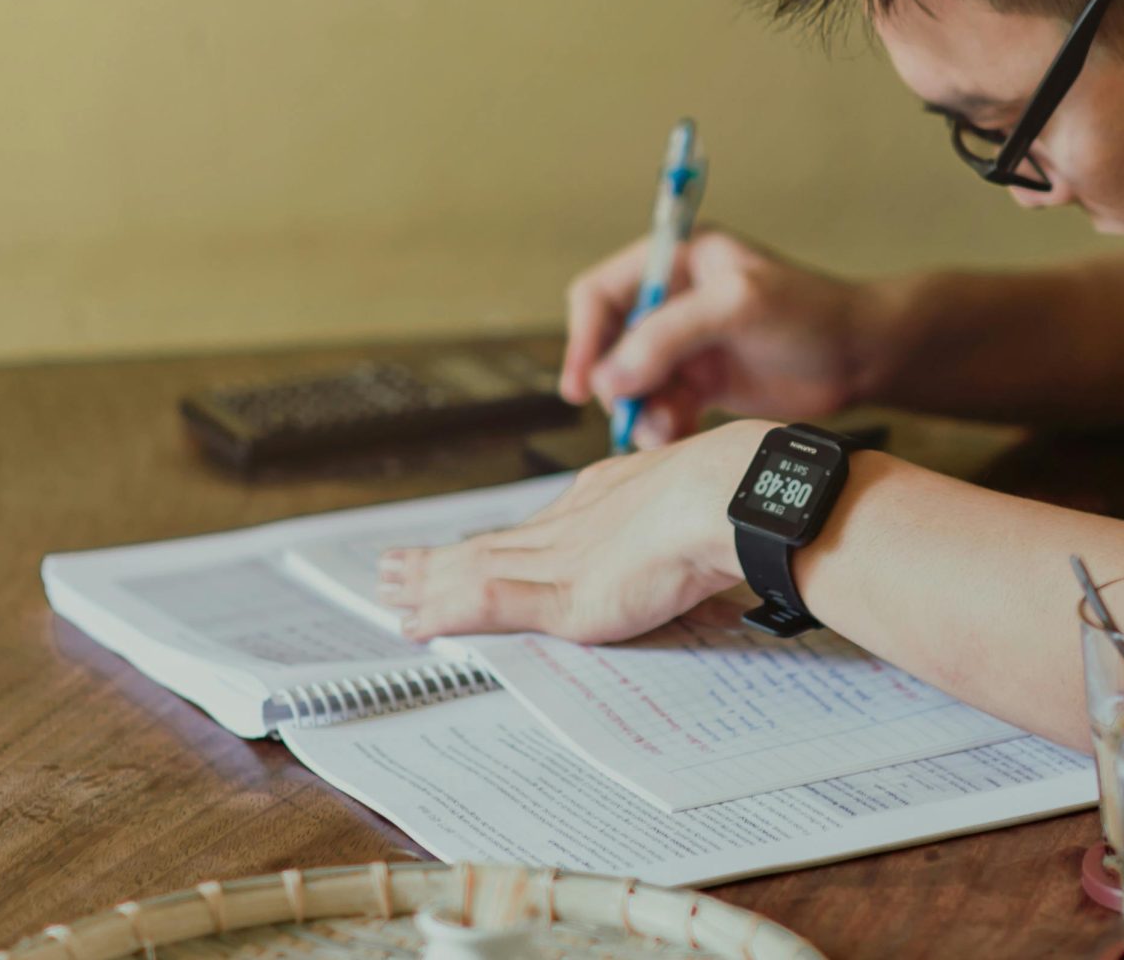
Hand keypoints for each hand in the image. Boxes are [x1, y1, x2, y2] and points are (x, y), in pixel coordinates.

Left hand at [379, 420, 766, 643]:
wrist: (732, 498)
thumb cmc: (734, 504)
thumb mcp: (698, 514)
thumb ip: (680, 534)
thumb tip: (696, 554)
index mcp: (604, 499)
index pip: (534, 527)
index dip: (494, 540)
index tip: (466, 547)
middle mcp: (571, 522)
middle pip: (491, 544)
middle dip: (441, 559)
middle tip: (394, 566)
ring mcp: (561, 557)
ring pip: (474, 569)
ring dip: (428, 583)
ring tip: (388, 588)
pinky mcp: (561, 594)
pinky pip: (484, 601)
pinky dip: (446, 613)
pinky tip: (415, 624)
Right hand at [560, 228, 878, 447]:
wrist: (862, 357)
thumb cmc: (810, 313)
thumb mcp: (738, 306)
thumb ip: (670, 335)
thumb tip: (610, 376)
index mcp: (677, 261)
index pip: (600, 293)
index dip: (583, 337)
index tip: (582, 384)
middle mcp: (675, 300)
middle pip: (610, 345)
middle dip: (617, 384)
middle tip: (633, 415)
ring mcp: (687, 344)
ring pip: (633, 384)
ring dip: (641, 411)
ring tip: (666, 430)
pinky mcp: (703, 383)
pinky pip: (660, 408)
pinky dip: (662, 425)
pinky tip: (679, 436)